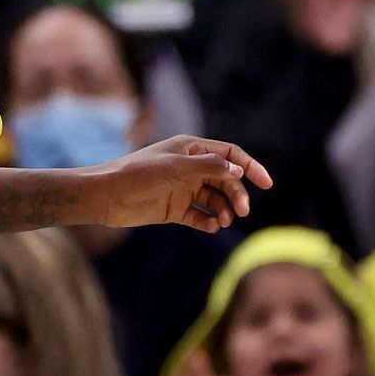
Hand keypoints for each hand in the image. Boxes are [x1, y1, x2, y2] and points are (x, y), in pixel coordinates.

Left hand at [97, 135, 272, 231]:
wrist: (107, 195)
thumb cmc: (140, 174)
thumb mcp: (177, 167)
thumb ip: (209, 167)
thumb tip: (238, 168)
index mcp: (190, 149)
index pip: (230, 154)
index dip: (250, 167)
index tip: (267, 184)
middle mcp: (189, 168)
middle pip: (226, 180)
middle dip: (237, 195)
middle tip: (242, 211)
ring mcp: (183, 189)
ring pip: (215, 199)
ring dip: (224, 210)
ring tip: (223, 220)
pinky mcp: (174, 208)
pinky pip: (200, 215)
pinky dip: (208, 221)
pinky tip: (210, 226)